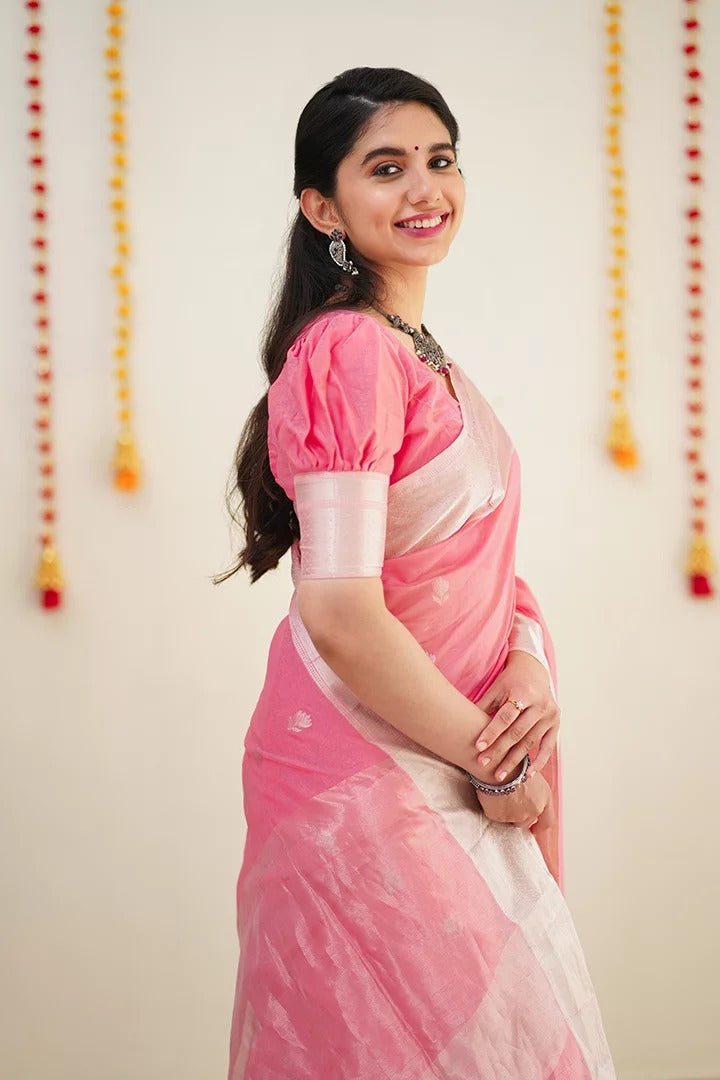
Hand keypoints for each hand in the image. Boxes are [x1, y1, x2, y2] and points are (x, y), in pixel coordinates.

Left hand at [473, 650, 560, 783]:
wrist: (533, 672)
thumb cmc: (509, 682)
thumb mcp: (496, 689)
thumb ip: (483, 706)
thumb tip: (464, 726)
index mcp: (524, 693)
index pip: (505, 717)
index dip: (492, 732)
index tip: (478, 747)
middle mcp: (540, 705)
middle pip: (517, 732)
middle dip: (499, 750)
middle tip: (483, 764)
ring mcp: (550, 716)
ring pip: (530, 742)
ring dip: (514, 761)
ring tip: (499, 775)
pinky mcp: (556, 725)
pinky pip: (548, 747)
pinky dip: (539, 762)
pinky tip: (527, 775)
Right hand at [475, 771, 554, 830]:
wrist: (497, 762)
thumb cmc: (514, 763)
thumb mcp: (531, 774)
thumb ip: (534, 790)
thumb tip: (529, 796)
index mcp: (544, 798)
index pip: (547, 822)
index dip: (540, 827)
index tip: (534, 830)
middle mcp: (534, 810)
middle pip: (526, 822)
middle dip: (518, 817)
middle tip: (509, 803)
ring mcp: (517, 815)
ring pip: (510, 820)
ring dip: (506, 812)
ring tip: (499, 795)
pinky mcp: (500, 817)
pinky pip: (496, 815)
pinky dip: (493, 808)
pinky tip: (491, 795)